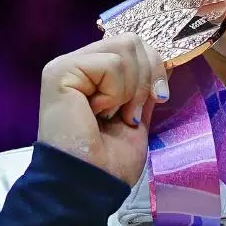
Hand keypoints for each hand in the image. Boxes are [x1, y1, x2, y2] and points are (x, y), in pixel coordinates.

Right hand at [37, 33, 170, 185]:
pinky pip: (111, 65)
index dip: (155, 67)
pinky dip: (115, 93)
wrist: (90, 184)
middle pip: (132, 41)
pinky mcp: (60, 72)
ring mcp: (67, 65)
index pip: (134, 45)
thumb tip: (165, 64)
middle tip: (131, 113)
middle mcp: (78, 63)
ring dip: (130, 89)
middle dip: (146, 78)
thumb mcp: (137, 116)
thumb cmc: (109, 160)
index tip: (159, 98)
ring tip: (114, 115)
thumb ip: (144, 87)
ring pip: (124, 49)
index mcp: (94, 72)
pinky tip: (97, 114)